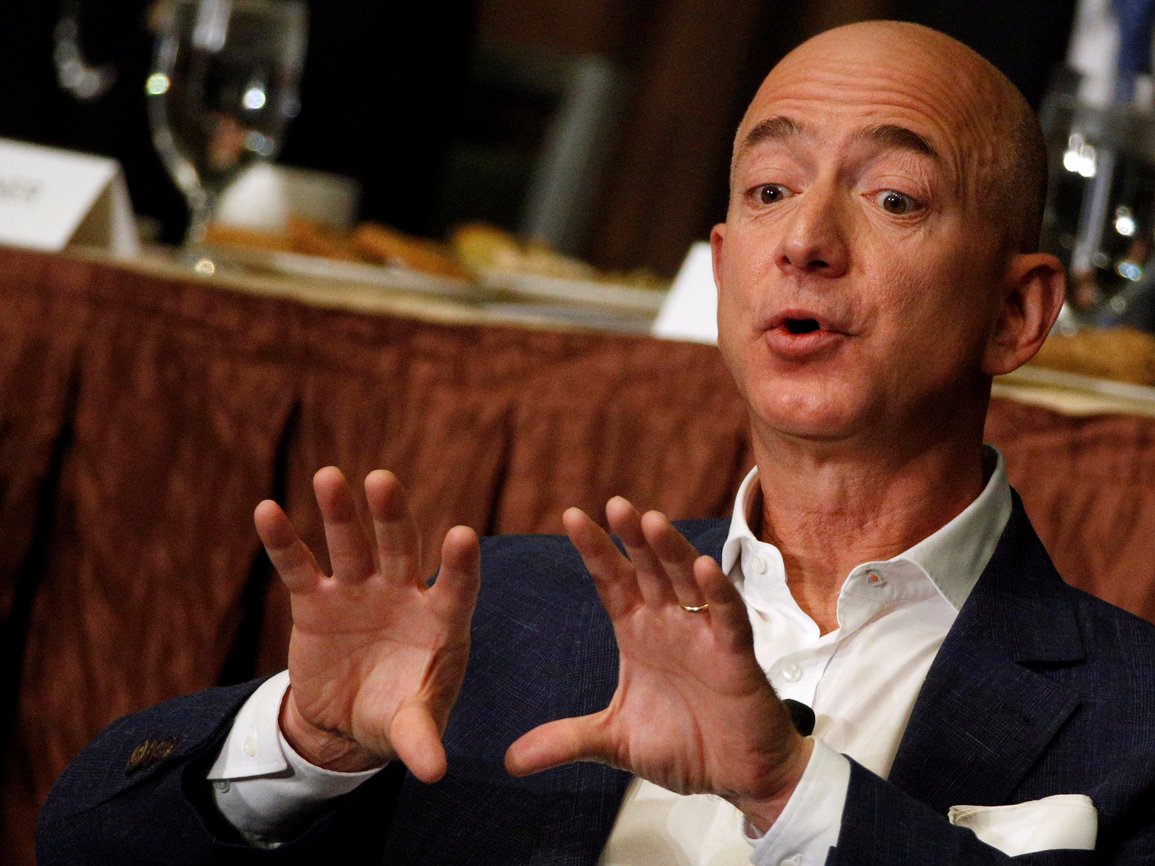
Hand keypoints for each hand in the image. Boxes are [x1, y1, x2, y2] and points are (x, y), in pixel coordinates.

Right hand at [254, 467, 479, 780]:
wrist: (349, 720)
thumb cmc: (397, 715)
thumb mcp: (412, 729)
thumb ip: (421, 741)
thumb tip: (436, 772)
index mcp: (440, 622)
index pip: (456, 587)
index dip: (459, 564)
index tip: (461, 535)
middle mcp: (402, 594)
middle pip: (400, 548)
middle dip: (392, 517)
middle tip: (382, 481)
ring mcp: (358, 591)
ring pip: (350, 544)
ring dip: (339, 512)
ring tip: (330, 477)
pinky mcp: (315, 601)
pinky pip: (299, 566)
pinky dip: (283, 541)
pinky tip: (267, 510)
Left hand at [504, 497, 810, 830]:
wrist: (740, 777)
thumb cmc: (688, 746)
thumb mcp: (614, 742)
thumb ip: (567, 740)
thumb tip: (510, 761)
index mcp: (638, 633)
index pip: (611, 581)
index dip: (595, 550)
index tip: (571, 516)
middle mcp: (670, 624)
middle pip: (648, 569)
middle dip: (632, 537)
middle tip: (614, 504)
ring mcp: (705, 636)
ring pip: (687, 581)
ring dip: (671, 551)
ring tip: (651, 521)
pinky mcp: (736, 656)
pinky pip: (727, 617)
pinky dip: (717, 593)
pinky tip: (704, 568)